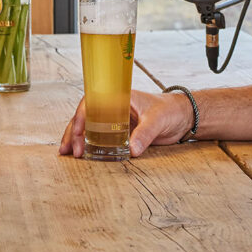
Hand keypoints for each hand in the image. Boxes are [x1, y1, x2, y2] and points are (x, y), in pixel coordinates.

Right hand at [58, 89, 193, 158]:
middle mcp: (112, 108)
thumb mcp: (158, 120)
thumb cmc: (170, 111)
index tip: (76, 132)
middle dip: (73, 132)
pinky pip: (100, 138)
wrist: (183, 117)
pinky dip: (89, 145)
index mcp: (118, 98)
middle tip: (69, 150)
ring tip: (68, 153)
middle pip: (85, 117)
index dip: (80, 117)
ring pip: (89, 127)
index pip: (91, 103)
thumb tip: (131, 150)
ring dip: (77, 139)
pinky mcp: (119, 133)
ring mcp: (114, 120)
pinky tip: (83, 154)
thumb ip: (145, 134)